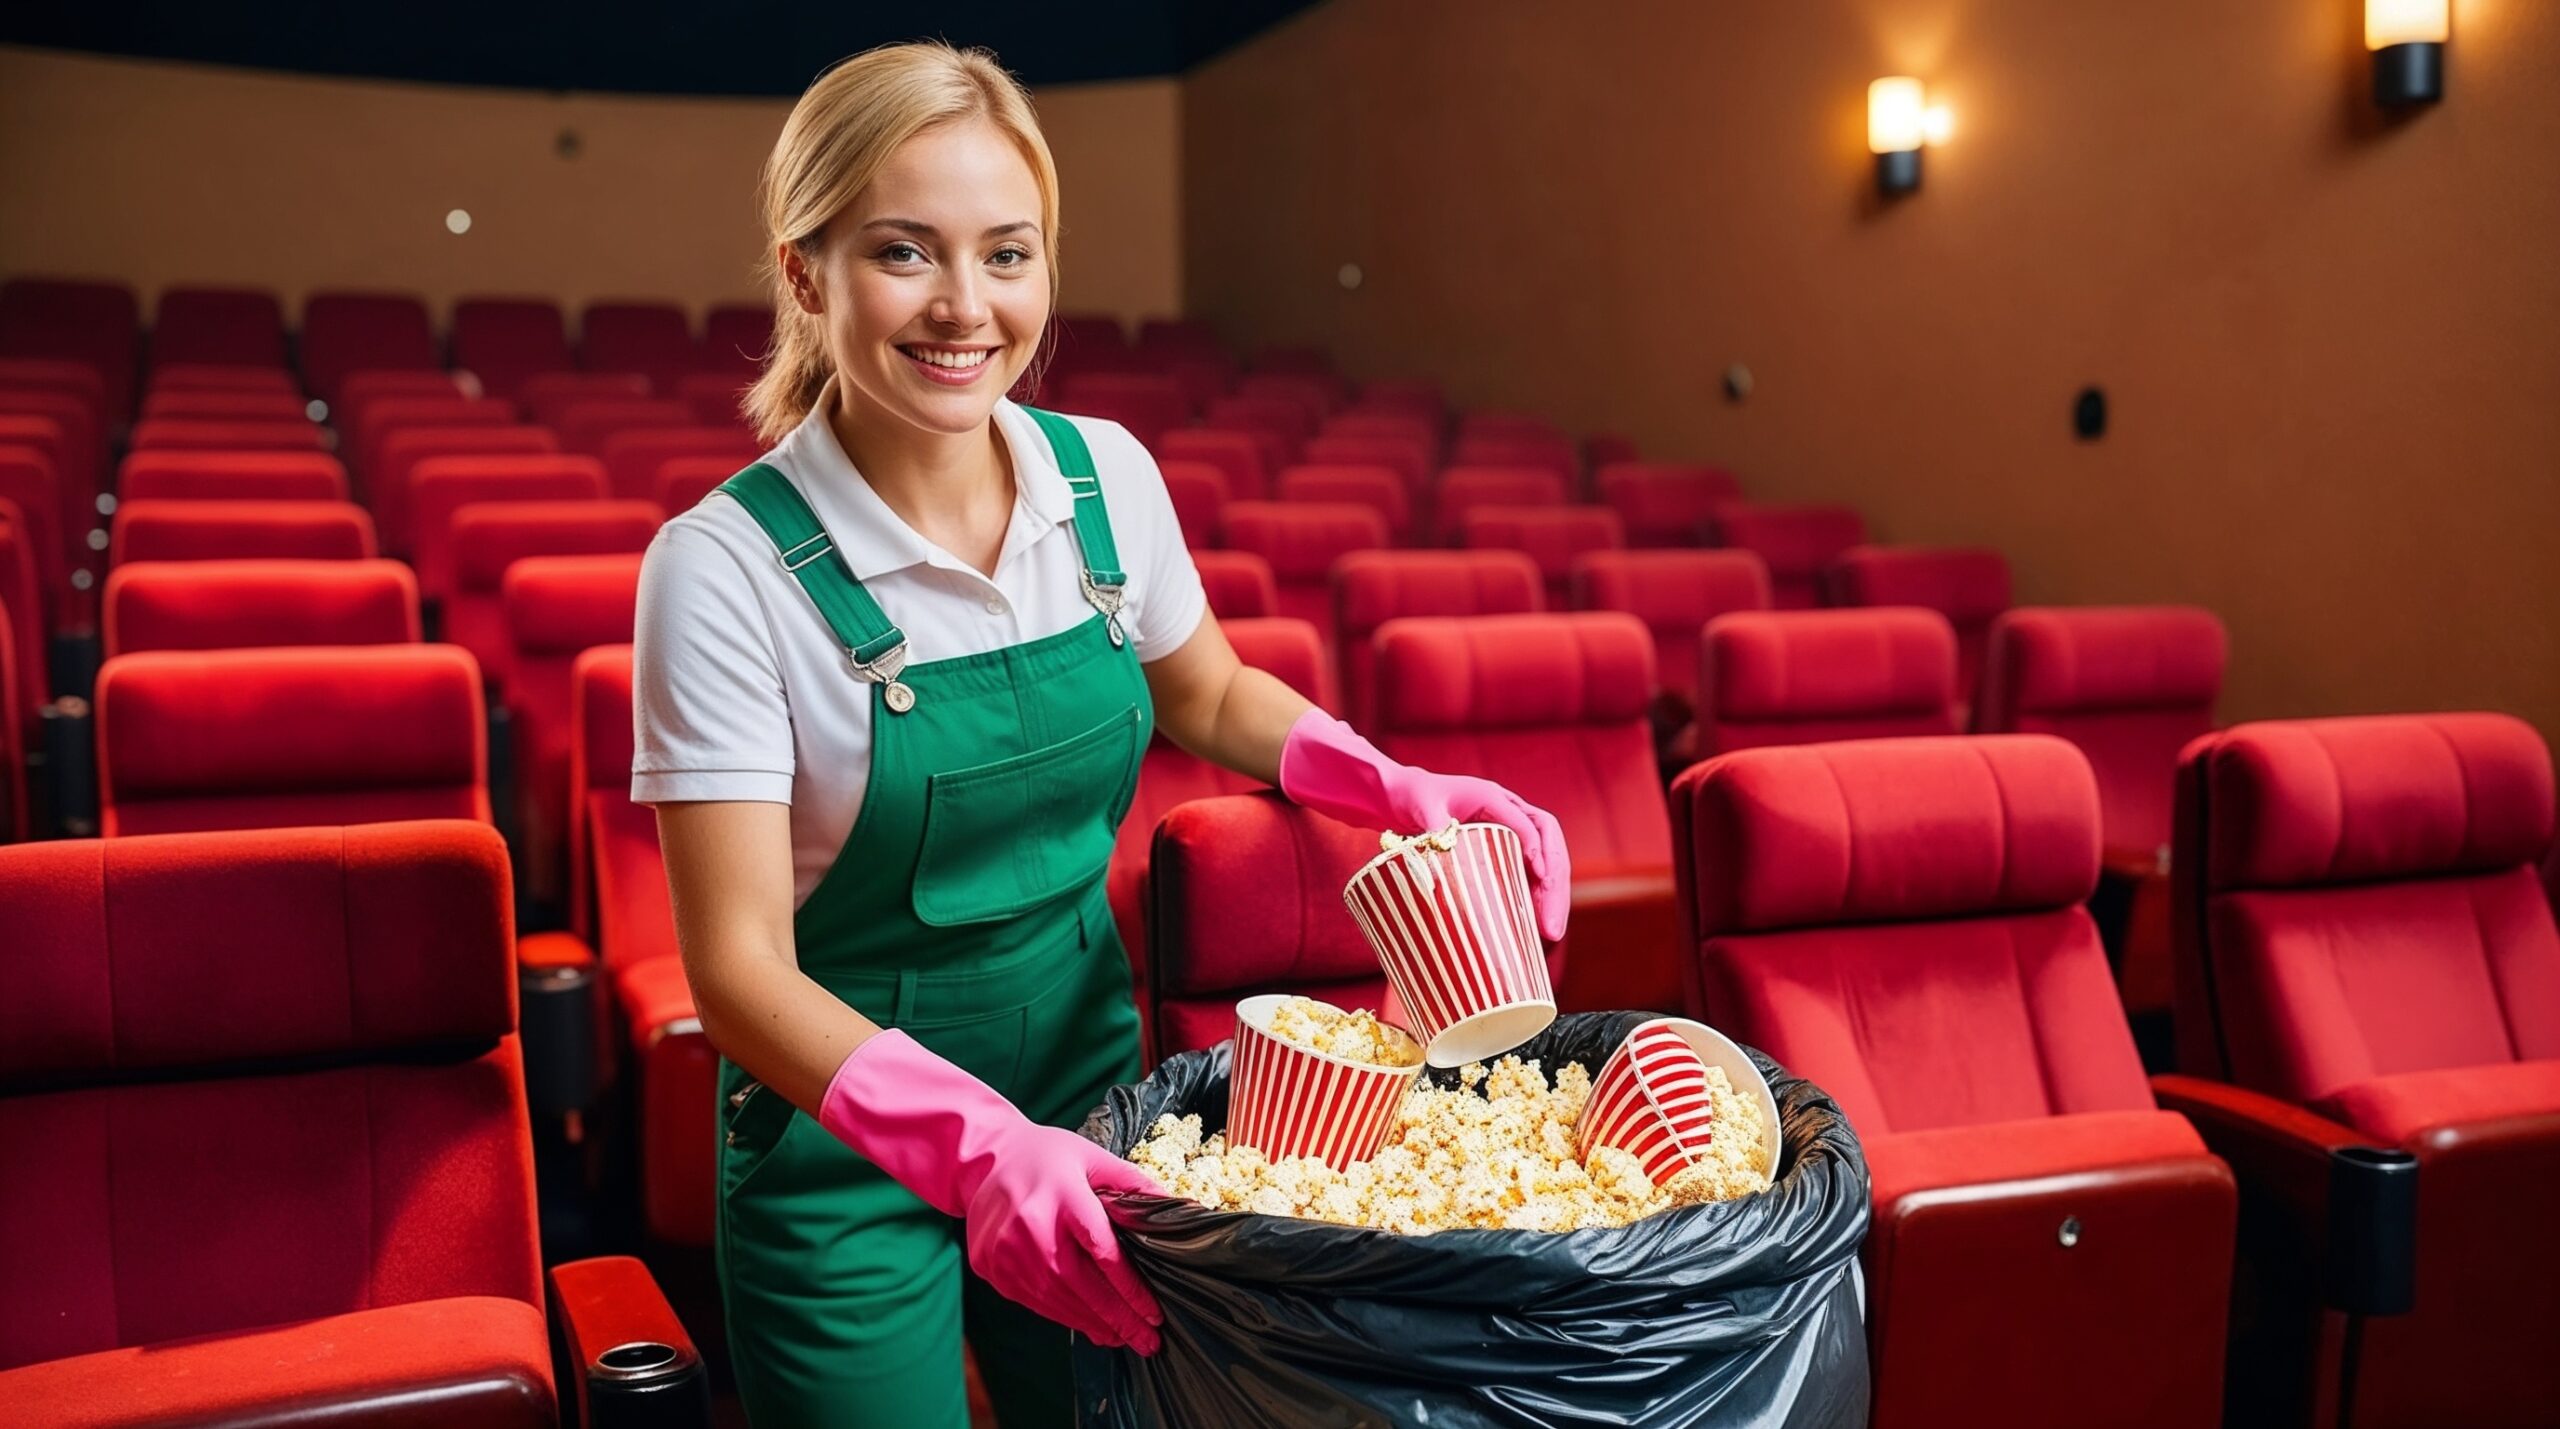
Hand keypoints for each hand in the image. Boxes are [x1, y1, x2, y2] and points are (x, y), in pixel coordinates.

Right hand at [818, 1031, 1165, 1353]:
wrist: (985, 1158)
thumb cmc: (1048, 1157)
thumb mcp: (1093, 1158)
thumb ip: (1133, 1184)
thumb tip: (1180, 1209)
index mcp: (1062, 1195)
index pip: (1101, 1250)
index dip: (1129, 1287)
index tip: (1153, 1313)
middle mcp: (1029, 1225)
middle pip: (1079, 1283)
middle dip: (1116, 1317)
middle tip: (1146, 1341)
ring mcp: (1004, 1249)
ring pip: (1053, 1299)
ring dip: (1090, 1323)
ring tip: (1122, 1339)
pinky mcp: (989, 1265)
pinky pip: (1030, 1299)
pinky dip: (1060, 1316)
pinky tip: (1086, 1325)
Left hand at [1278, 709, 1571, 940]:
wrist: (1403, 796)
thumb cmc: (1412, 797)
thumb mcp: (1421, 807)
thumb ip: (1434, 828)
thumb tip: (1439, 866)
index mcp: (1494, 798)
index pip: (1530, 825)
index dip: (1538, 853)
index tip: (1540, 880)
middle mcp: (1510, 811)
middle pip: (1548, 845)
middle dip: (1555, 885)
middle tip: (1552, 926)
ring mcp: (1510, 831)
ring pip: (1545, 861)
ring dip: (1551, 896)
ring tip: (1551, 934)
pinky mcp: (1503, 849)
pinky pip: (1528, 873)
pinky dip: (1535, 898)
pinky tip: (1535, 927)